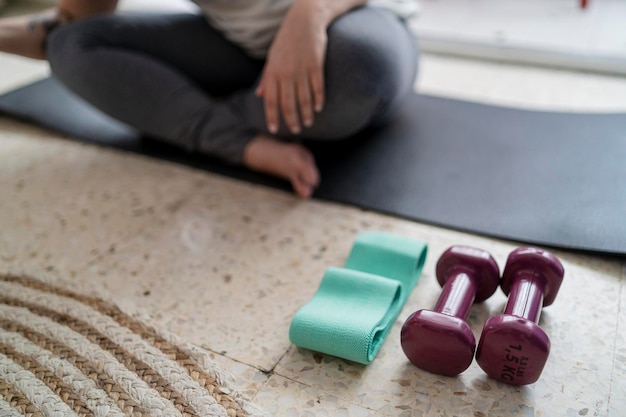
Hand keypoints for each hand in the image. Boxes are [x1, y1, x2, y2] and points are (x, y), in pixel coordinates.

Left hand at [256, 0, 326, 134]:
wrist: (304, 22)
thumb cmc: (286, 41)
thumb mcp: (272, 58)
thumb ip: (266, 78)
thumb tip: (260, 95)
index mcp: (273, 72)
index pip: (270, 100)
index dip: (272, 117)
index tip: (274, 130)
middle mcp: (286, 73)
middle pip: (287, 103)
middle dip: (291, 120)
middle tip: (295, 131)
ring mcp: (301, 70)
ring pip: (303, 99)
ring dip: (306, 114)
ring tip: (307, 123)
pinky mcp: (316, 65)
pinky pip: (317, 87)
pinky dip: (318, 100)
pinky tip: (318, 109)